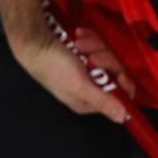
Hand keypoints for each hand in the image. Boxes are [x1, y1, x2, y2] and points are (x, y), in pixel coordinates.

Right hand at [13, 26, 131, 121]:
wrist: (34, 40)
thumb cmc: (53, 66)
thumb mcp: (80, 86)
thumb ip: (103, 101)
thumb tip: (123, 118)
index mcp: (89, 102)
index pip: (120, 96)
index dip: (122, 83)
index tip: (119, 73)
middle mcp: (90, 87)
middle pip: (115, 73)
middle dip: (104, 60)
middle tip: (89, 57)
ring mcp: (88, 70)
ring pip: (108, 56)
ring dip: (95, 47)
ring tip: (79, 46)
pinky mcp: (84, 55)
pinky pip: (98, 46)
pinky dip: (90, 40)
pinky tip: (79, 39)